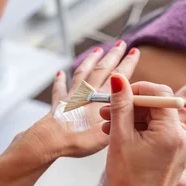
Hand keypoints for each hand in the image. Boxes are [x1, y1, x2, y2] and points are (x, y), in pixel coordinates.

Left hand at [21, 42, 139, 160]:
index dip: (127, 63)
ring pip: (82, 73)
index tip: (134, 51)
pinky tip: (59, 73)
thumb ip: (119, 115)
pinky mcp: (59, 104)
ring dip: (90, 61)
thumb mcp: (107, 132)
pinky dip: (60, 80)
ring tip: (96, 51)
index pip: (118, 77)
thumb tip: (132, 104)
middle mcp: (87, 93)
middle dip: (112, 56)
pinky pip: (60, 89)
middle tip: (120, 44)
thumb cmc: (78, 139)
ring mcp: (72, 96)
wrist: (51, 141)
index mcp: (101, 99)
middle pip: (101, 69)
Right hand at [103, 74, 185, 185]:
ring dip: (134, 121)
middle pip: (158, 108)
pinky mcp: (179, 156)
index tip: (118, 94)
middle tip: (106, 111)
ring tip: (108, 127)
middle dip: (131, 107)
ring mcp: (184, 148)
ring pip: (157, 122)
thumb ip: (121, 105)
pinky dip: (143, 133)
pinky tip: (122, 138)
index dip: (137, 90)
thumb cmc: (127, 178)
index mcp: (173, 132)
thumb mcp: (120, 137)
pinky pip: (161, 135)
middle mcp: (185, 137)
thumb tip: (119, 79)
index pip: (160, 94)